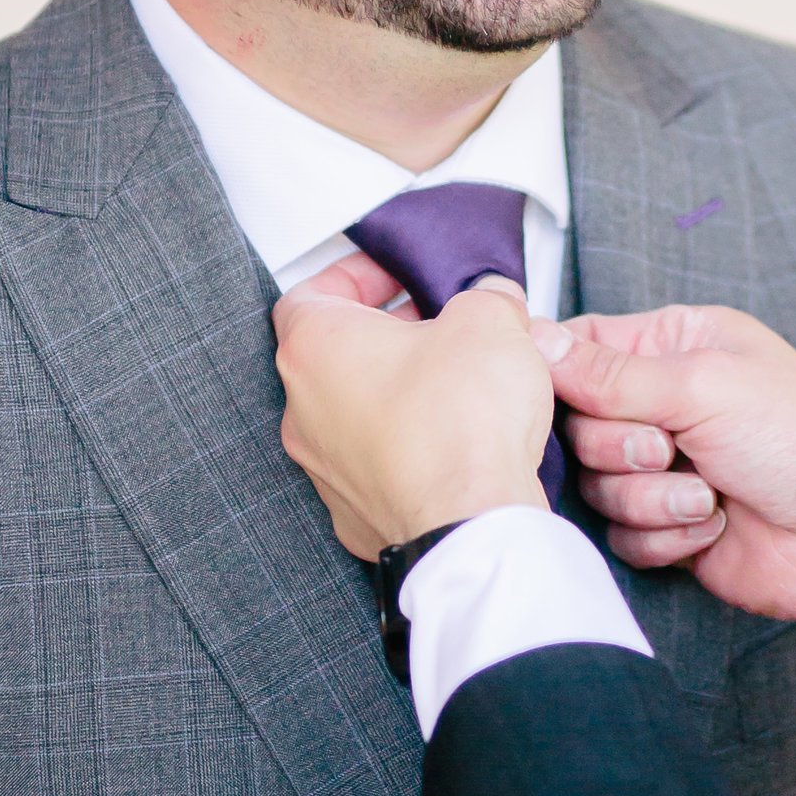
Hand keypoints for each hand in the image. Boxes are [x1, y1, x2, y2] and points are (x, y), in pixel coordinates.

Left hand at [274, 258, 554, 557]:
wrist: (471, 522)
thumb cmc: (460, 425)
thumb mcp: (489, 320)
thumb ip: (486, 296)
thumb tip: (492, 299)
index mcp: (315, 348)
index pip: (311, 292)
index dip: (356, 275)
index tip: (394, 273)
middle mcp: (303, 411)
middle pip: (334, 354)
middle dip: (388, 334)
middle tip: (439, 325)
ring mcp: (324, 469)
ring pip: (354, 414)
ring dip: (397, 393)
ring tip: (456, 384)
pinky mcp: (354, 514)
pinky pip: (377, 465)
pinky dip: (408, 448)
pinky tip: (455, 442)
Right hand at [543, 305, 795, 635]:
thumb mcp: (701, 385)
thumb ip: (609, 372)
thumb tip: (534, 342)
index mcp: (678, 343)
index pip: (584, 344)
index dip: (560, 372)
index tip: (557, 394)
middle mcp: (667, 400)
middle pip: (577, 422)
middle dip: (622, 446)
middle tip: (672, 449)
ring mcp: (666, 467)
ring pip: (596, 483)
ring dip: (651, 497)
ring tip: (709, 494)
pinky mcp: (668, 525)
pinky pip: (620, 533)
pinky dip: (664, 535)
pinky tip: (713, 527)